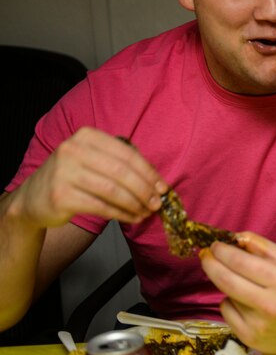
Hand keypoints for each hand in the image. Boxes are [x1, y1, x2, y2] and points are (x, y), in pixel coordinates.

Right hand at [10, 127, 164, 228]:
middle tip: (157, 203)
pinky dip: (121, 214)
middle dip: (144, 190)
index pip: (127, 154)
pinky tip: (131, 217)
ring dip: (135, 204)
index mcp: (87, 136)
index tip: (162, 187)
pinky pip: (101, 206)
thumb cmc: (71, 178)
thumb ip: (119, 162)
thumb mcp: (92, 159)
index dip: (148, 172)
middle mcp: (73, 150)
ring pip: (113, 191)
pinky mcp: (61, 196)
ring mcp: (64, 173)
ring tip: (146, 212)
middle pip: (122, 172)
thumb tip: (156, 182)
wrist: (33, 199)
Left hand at [200, 232, 275, 352]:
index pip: (241, 262)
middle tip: (206, 255)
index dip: (222, 252)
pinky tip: (246, 303)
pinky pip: (227, 314)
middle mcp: (271, 304)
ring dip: (228, 286)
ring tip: (244, 284)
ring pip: (226, 296)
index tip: (214, 245)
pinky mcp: (250, 339)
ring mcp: (259, 325)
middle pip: (226, 281)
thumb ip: (261, 246)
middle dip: (211, 265)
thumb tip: (234, 238)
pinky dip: (231, 304)